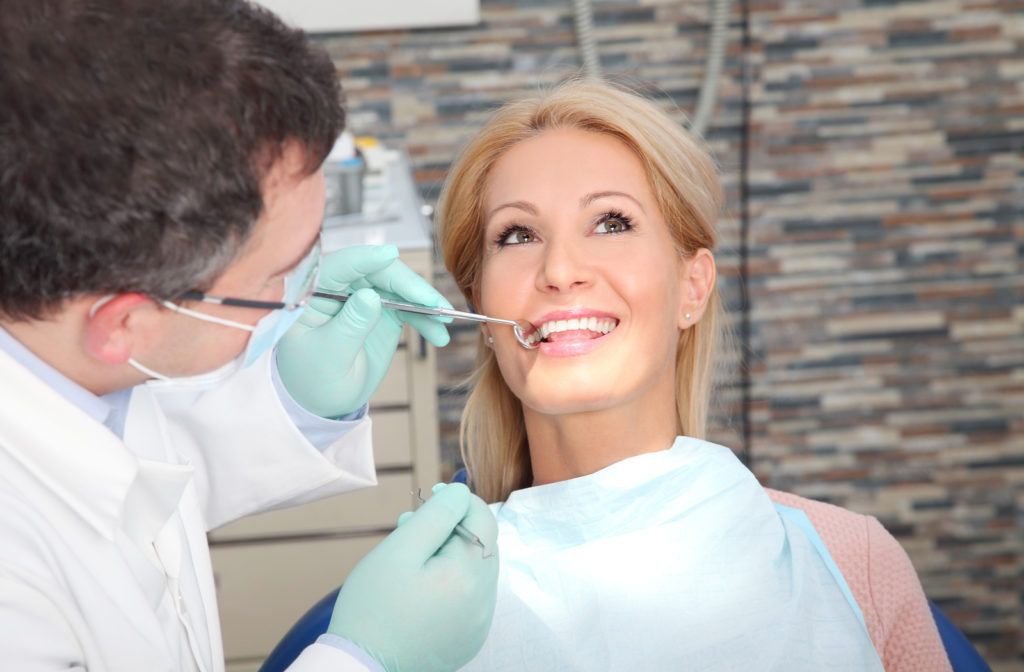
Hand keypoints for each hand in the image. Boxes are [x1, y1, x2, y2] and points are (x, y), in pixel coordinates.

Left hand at [276, 245, 451, 417]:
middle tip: (433, 303)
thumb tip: (370, 296)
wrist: (326, 398)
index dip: (364, 258)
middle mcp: (340, 288)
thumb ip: (350, 326)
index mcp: (313, 293)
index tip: (389, 254)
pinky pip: (408, 306)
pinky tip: (439, 334)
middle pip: (377, 272)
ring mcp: (363, 297)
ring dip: (424, 302)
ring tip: (444, 320)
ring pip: (398, 287)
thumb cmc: (314, 378)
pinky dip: (425, 319)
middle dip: (408, 285)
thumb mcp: (330, 356)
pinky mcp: (383, 310)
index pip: (338, 267)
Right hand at [328, 483, 499, 671]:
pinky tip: (420, 583)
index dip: (459, 500)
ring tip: (412, 552)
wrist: (360, 668)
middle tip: (412, 524)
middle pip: (480, 544)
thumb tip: (462, 493)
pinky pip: (469, 596)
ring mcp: (478, 624)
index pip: (483, 519)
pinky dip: (450, 580)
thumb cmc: (373, 608)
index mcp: (469, 577)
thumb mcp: (400, 550)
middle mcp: (484, 602)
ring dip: (450, 552)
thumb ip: (435, 516)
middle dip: (451, 526)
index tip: (432, 493)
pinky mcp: (469, 638)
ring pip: (474, 569)